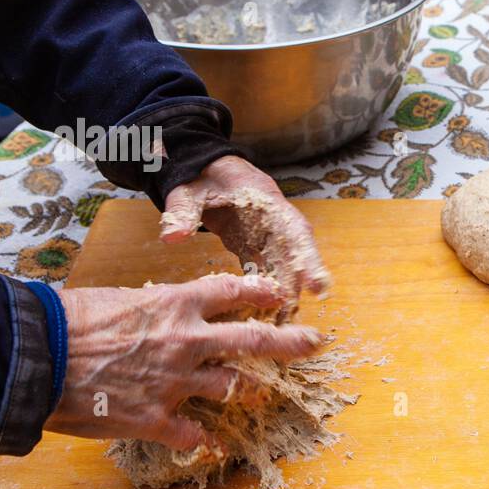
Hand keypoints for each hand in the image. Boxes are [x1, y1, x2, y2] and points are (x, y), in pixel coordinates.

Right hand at [44, 274, 323, 450]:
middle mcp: (187, 341)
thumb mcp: (118, 300)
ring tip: (255, 393)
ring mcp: (176, 382)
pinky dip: (202, 439)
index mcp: (175, 304)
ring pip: (232, 387)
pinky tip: (208, 443)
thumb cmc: (67, 320)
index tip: (279, 294)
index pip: (232, 292)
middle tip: (315, 343)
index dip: (261, 292)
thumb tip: (161, 316)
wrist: (36, 356)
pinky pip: (194, 434)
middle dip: (290, 341)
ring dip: (244, 390)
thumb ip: (152, 311)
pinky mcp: (157, 419)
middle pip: (253, 339)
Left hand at [160, 156, 330, 300]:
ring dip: (284, 290)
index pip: (293, 228)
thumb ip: (182, 211)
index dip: (307, 257)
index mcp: (264, 200)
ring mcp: (265, 234)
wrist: (202, 169)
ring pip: (282, 264)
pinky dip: (265, 288)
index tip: (316, 285)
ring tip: (282, 320)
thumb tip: (172, 236)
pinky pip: (265, 269)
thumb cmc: (201, 176)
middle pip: (295, 252)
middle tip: (297, 312)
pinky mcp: (252, 244)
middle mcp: (273, 219)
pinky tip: (263, 310)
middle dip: (299, 283)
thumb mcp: (189, 190)